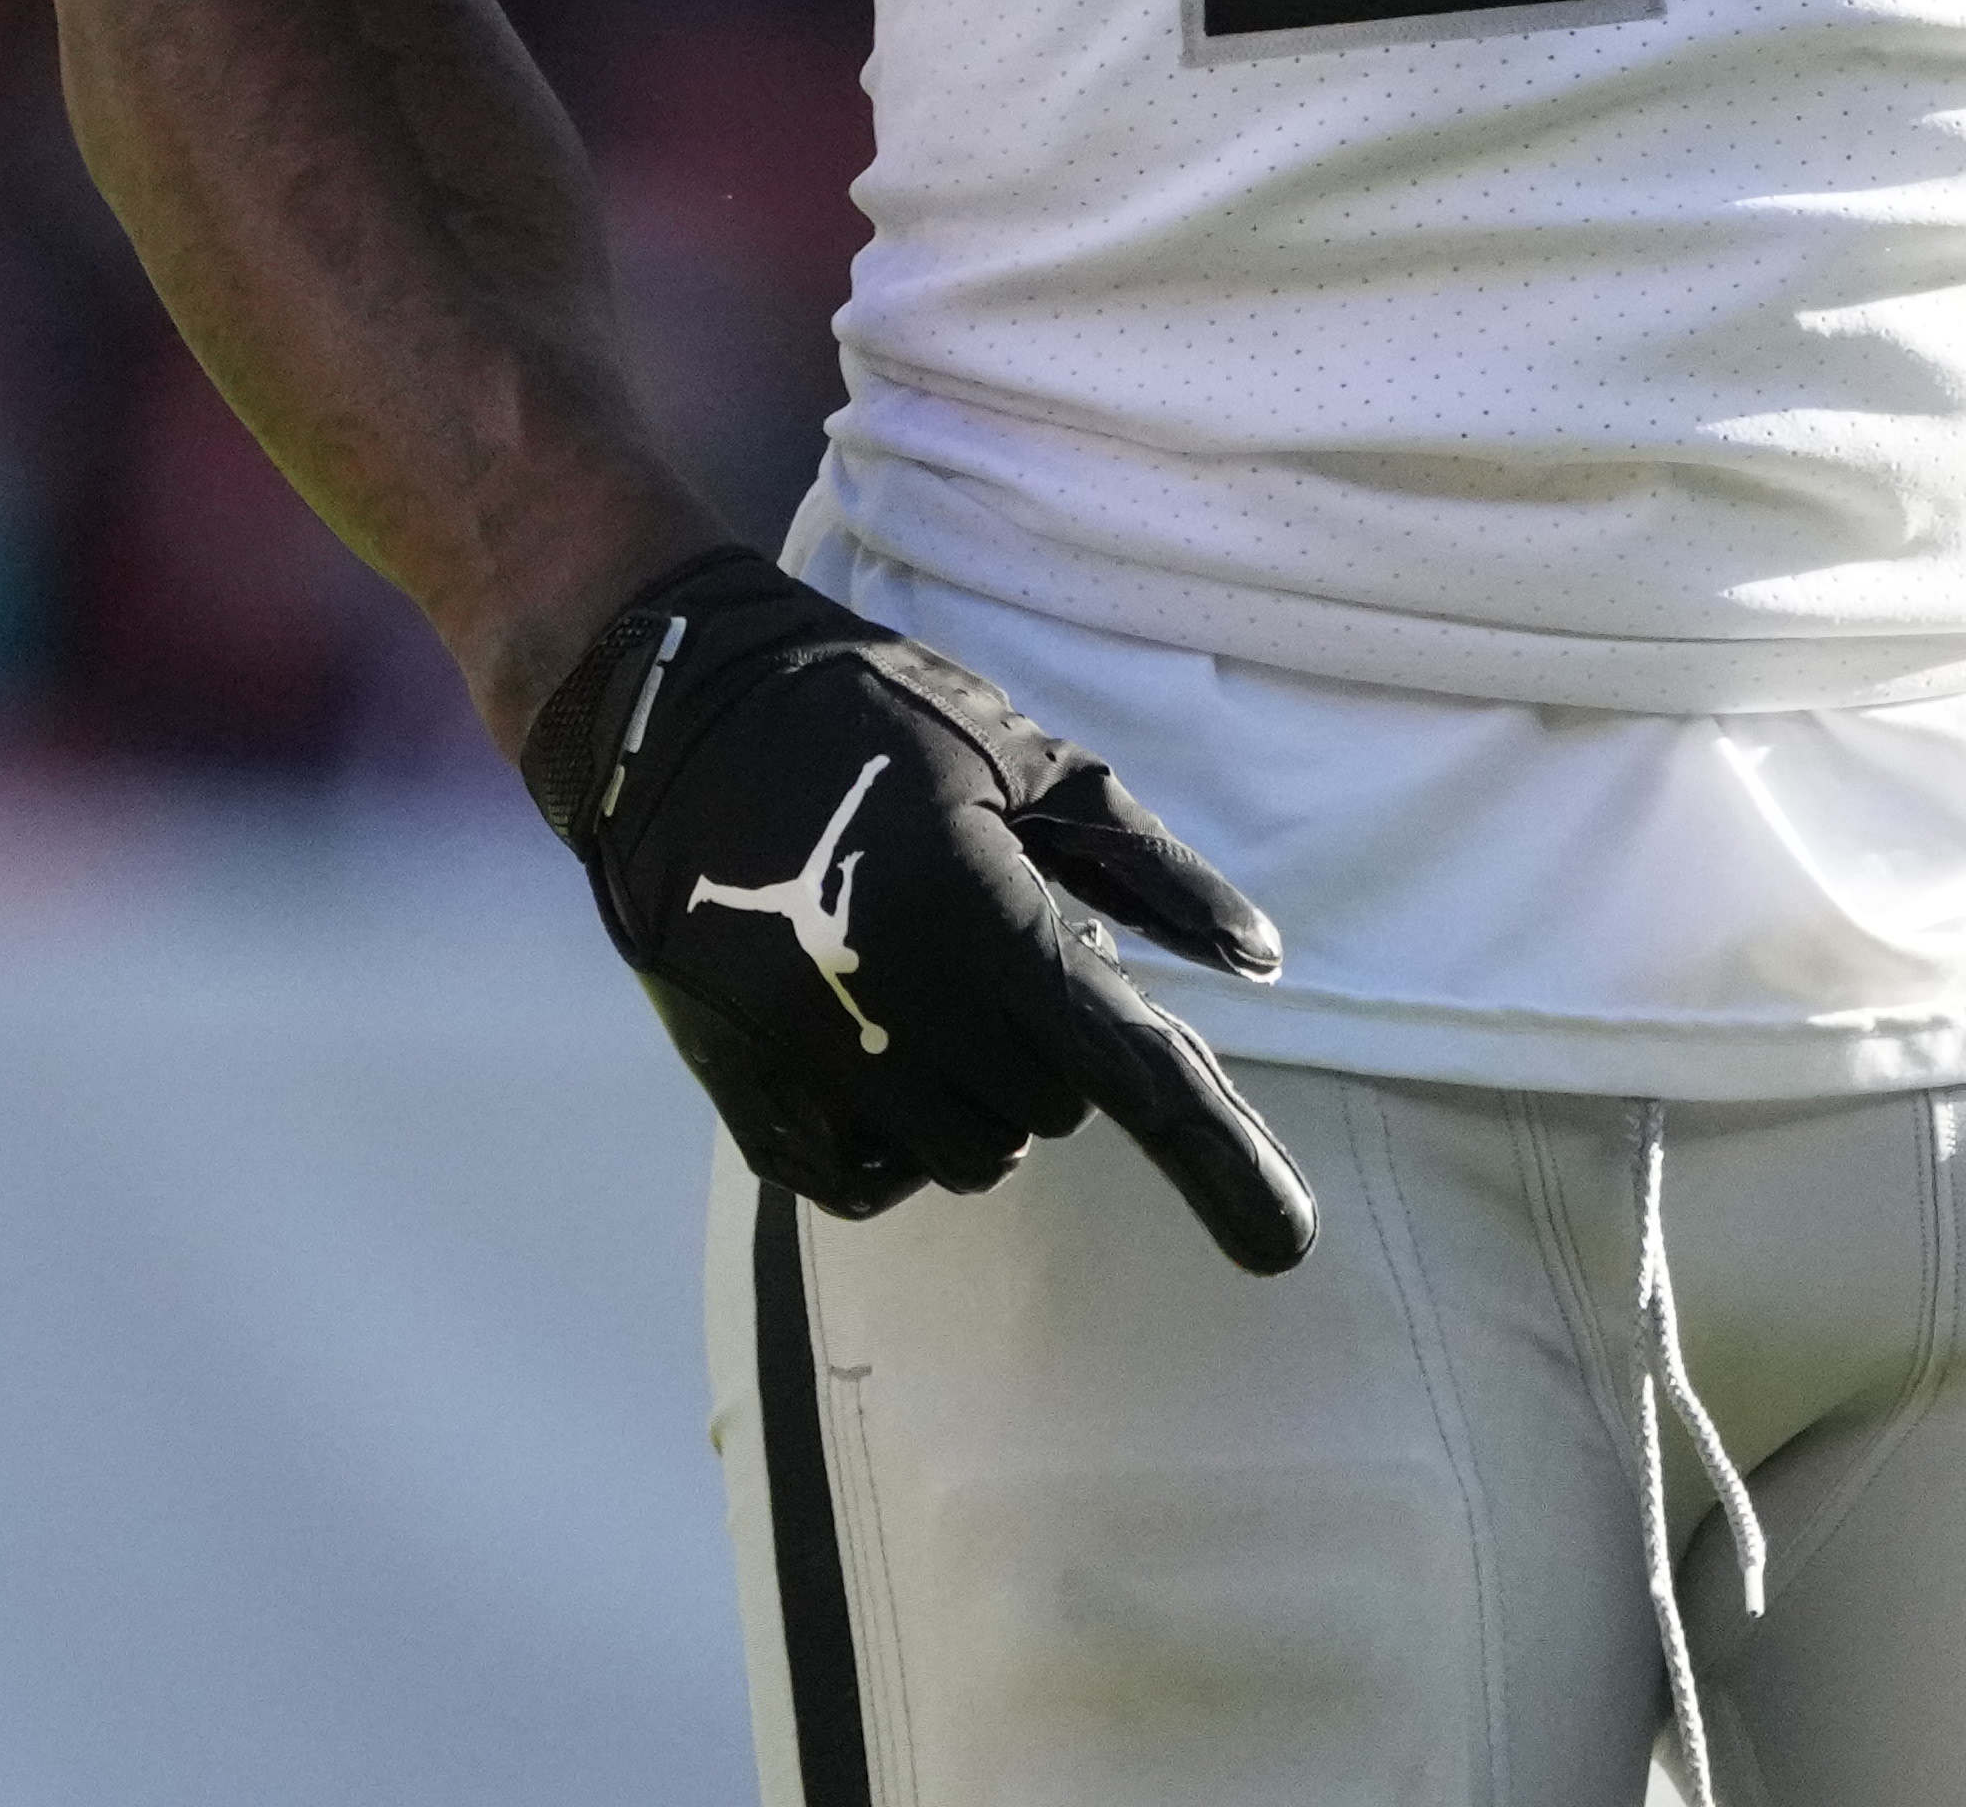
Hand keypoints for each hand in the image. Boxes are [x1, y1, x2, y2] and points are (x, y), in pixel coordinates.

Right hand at [531, 547, 1317, 1269]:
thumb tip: (1260, 959)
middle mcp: (906, 1013)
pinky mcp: (749, 1103)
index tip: (1288, 1244)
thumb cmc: (875, 722)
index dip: (1221, 1159)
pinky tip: (871, 1039)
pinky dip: (895, 1134)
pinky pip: (869, 1182)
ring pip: (970, 1154)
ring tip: (930, 981)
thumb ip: (1148, 868)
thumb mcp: (1029, 760)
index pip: (1131, 1069)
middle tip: (998, 947)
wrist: (676, 725)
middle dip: (1054, 1047)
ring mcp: (819, 1070)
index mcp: (986, 922)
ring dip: (981, 1091)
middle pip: (1053, 1112)